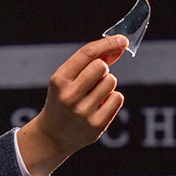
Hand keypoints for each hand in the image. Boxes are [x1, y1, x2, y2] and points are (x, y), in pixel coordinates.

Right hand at [18, 35, 127, 175]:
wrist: (53, 135)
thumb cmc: (63, 99)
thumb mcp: (68, 79)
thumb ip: (91, 61)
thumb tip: (119, 45)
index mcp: (59, 80)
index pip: (87, 54)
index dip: (107, 44)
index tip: (123, 40)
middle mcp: (69, 95)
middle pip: (101, 66)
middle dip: (102, 68)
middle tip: (94, 78)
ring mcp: (83, 112)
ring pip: (111, 82)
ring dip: (107, 85)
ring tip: (94, 95)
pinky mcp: (96, 125)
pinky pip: (117, 98)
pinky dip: (113, 99)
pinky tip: (100, 106)